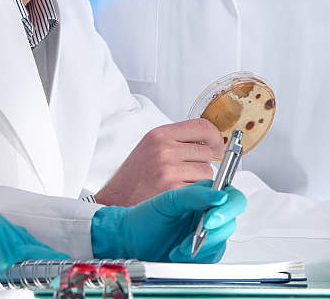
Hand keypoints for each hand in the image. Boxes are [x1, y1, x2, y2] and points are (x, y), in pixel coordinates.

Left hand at [91, 180, 246, 263]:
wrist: (131, 242)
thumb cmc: (145, 218)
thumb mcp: (168, 200)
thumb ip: (194, 194)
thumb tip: (219, 195)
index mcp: (205, 195)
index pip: (231, 196)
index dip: (228, 206)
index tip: (212, 216)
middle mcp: (209, 213)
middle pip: (232, 218)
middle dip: (216, 228)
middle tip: (202, 230)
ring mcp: (208, 234)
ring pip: (223, 238)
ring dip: (203, 243)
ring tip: (181, 245)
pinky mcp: (205, 253)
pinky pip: (213, 255)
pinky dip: (198, 256)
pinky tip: (180, 252)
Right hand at [94, 119, 221, 205]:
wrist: (112, 204)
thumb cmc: (134, 179)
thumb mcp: (151, 148)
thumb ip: (177, 141)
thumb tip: (210, 140)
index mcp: (159, 135)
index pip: (202, 126)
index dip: (215, 137)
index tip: (217, 146)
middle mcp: (164, 149)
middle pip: (207, 152)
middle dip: (202, 164)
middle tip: (186, 173)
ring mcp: (168, 170)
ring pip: (207, 172)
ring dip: (200, 181)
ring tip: (178, 185)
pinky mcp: (172, 191)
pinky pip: (200, 189)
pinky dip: (195, 195)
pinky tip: (177, 196)